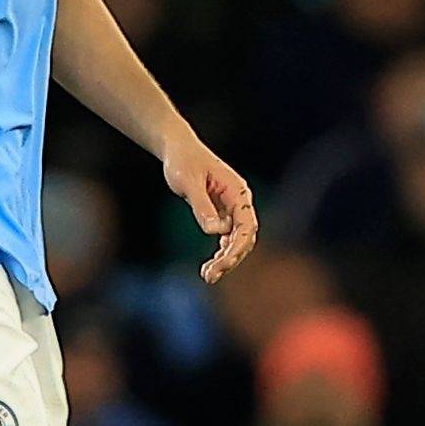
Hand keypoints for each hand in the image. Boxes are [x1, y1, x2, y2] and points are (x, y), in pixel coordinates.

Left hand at [163, 136, 256, 284]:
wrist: (177, 149)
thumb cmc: (182, 161)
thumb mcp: (188, 182)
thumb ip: (202, 206)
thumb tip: (216, 231)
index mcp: (237, 191)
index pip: (246, 225)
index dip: (237, 247)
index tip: (222, 263)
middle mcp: (239, 201)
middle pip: (244, 237)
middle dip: (230, 258)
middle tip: (209, 276)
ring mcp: (232, 207)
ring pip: (236, 240)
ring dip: (226, 259)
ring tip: (207, 275)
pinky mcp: (221, 212)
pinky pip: (227, 236)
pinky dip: (221, 252)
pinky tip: (211, 264)